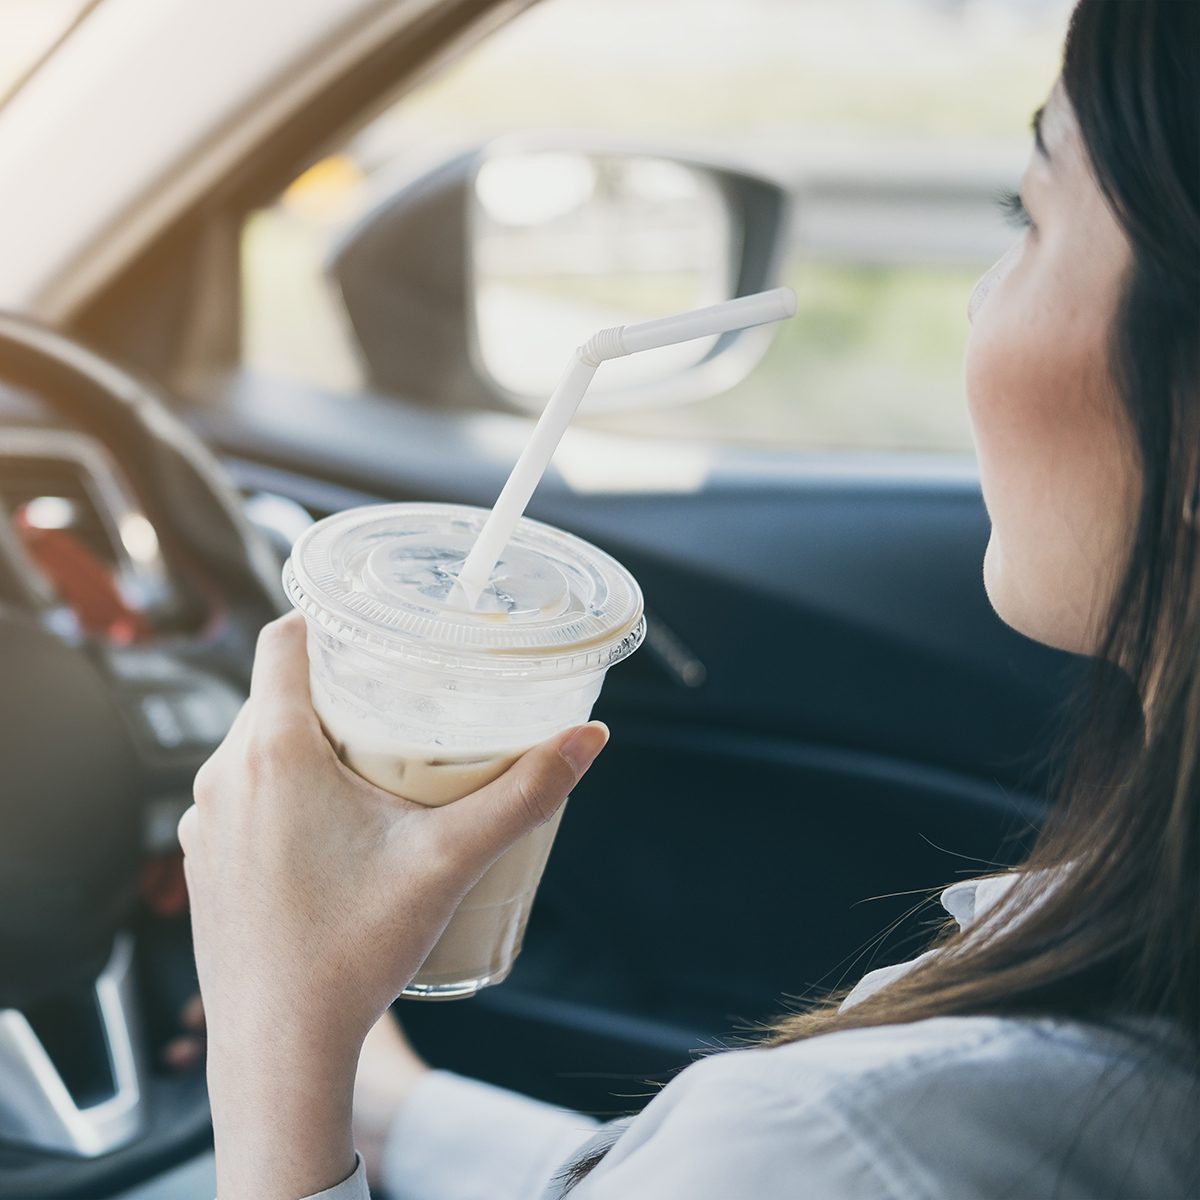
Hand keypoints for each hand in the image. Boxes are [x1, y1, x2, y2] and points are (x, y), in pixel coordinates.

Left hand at [178, 612, 607, 1199]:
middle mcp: (224, 774)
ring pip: (257, 743)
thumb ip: (525, 791)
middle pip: (278, 691)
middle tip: (398, 698)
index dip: (328, 618)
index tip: (374, 627)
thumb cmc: (352, 951)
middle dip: (336, 686)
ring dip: (306, 739)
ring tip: (371, 762)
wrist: (278, 1048)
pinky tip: (329, 825)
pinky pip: (240, 793)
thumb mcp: (450, 859)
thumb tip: (589, 737)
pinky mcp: (202, 860)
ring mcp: (203, 820)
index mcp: (274, 750)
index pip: (284, 638)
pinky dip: (280, 787)